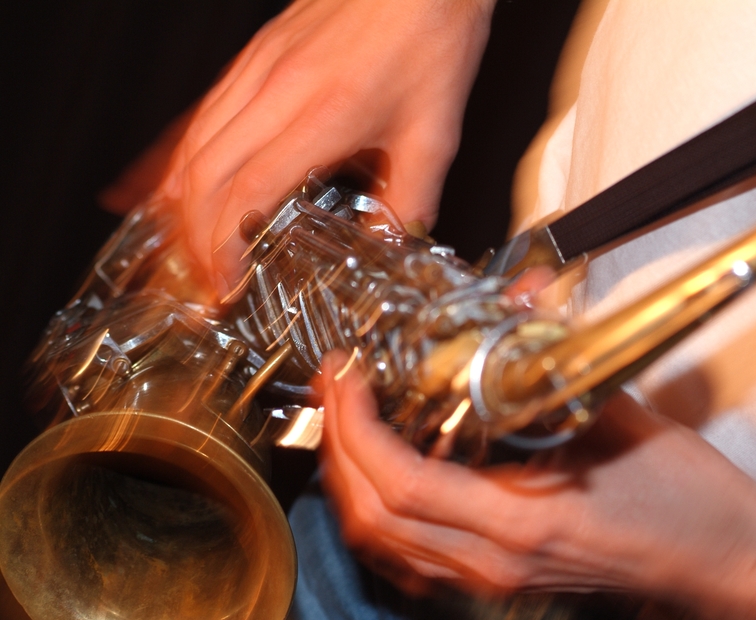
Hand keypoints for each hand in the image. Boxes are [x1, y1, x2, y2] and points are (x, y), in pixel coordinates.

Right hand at [134, 0, 494, 295]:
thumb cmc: (428, 39)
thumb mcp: (434, 134)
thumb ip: (410, 200)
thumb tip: (391, 246)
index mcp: (323, 115)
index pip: (248, 192)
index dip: (226, 247)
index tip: (226, 286)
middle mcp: (276, 91)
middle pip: (204, 175)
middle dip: (195, 240)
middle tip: (206, 284)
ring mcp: (256, 70)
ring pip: (192, 146)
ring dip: (180, 207)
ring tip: (188, 252)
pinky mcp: (253, 59)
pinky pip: (198, 117)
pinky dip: (175, 161)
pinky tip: (163, 190)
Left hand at [317, 353, 755, 600]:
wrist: (721, 559)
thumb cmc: (684, 498)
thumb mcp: (619, 417)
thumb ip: (557, 362)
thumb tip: (519, 299)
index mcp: (523, 521)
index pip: (403, 485)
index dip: (357, 430)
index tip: (348, 378)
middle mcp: (495, 562)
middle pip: (373, 520)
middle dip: (338, 451)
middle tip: (338, 390)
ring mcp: (494, 580)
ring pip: (385, 546)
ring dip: (351, 485)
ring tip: (349, 425)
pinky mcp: (500, 582)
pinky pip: (412, 559)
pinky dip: (380, 516)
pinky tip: (383, 476)